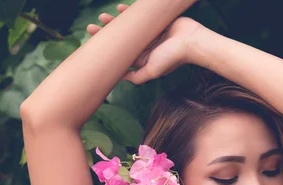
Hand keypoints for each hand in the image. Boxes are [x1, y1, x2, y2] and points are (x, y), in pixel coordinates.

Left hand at [86, 3, 203, 84]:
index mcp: (140, 58)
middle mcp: (143, 46)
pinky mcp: (155, 22)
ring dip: (114, 21)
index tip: (91, 44)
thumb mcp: (152, 71)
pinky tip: (119, 8)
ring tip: (101, 16)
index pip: (118, 54)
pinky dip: (129, 11)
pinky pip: (139, 15)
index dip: (104, 49)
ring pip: (127, 27)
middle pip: (120, 40)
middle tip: (89, 28)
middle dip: (104, 33)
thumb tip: (119, 79)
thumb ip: (137, 77)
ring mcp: (148, 34)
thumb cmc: (173, 57)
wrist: (192, 41)